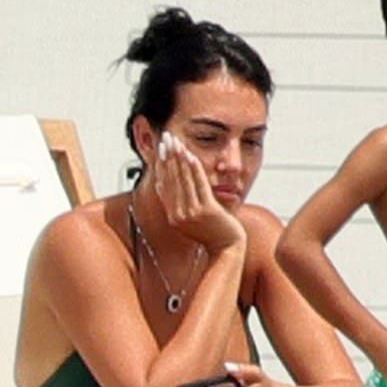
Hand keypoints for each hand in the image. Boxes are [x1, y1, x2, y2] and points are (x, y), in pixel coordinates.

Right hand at [154, 131, 245, 252]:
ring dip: (179, 157)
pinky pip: (198, 184)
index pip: (163, 184)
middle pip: (170, 179)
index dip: (161, 164)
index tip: (160, 148)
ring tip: (176, 141)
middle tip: (165, 137)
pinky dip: (194, 167)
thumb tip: (164, 184)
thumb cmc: (212, 233)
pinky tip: (191, 154)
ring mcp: (191, 213)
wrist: (226, 249)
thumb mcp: (190, 218)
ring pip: (182, 179)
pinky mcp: (206, 210)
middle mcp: (178, 215)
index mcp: (172, 216)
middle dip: (168, 156)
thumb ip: (178, 203)